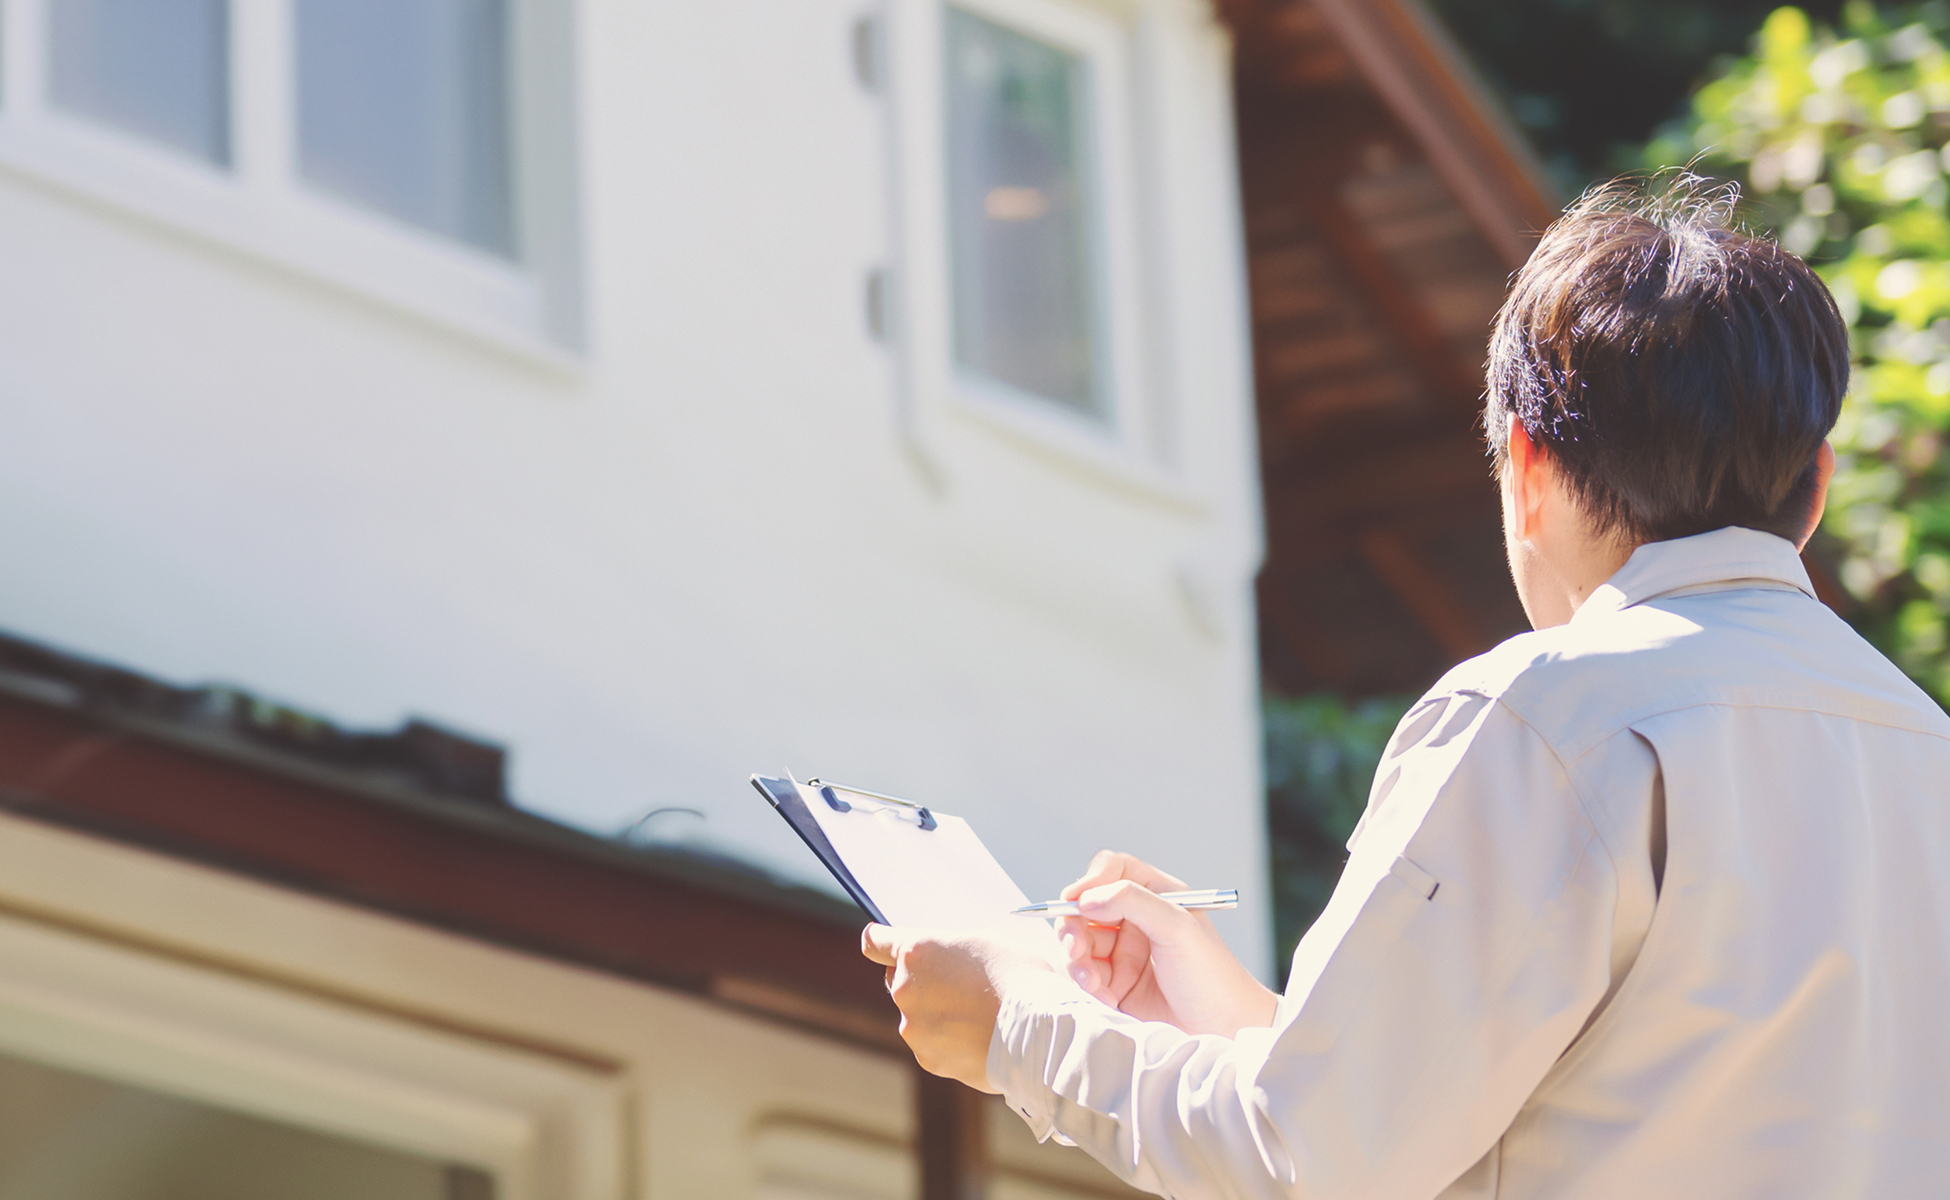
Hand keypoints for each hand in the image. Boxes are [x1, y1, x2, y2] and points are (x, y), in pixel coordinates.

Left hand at [861, 924, 1051, 1090]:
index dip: (881, 943)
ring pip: (917, 1015)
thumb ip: (952, 948)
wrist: (1037, 1033)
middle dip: (922, 981)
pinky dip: (949, 1041)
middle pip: (899, 981)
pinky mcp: (927, 1059)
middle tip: (959, 983)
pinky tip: (979, 1036)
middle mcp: (905, 989)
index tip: (882, 944)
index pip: (875, 943)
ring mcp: (914, 1028)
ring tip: (978, 1014)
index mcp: (916, 952)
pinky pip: (932, 1044)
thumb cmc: (1020, 978)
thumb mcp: (987, 942)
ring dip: (937, 1013)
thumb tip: (946, 957)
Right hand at [1057, 850, 1278, 1036]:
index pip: (1112, 871)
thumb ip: (1133, 901)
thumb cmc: (1213, 976)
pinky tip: (1106, 999)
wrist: (1226, 1031)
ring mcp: (1125, 953)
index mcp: (1157, 895)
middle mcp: (1138, 920)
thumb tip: (1087, 898)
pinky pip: (1085, 976)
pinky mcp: (1117, 984)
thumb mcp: (1177, 927)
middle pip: (1086, 908)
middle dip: (1074, 927)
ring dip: (1078, 961)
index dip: (1089, 882)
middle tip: (1075, 949)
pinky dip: (1087, 986)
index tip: (1074, 901)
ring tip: (1092, 983)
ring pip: (1080, 943)